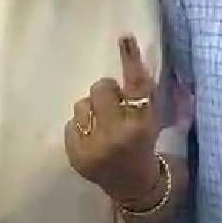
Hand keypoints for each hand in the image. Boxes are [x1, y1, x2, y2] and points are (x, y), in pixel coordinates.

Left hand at [64, 34, 161, 206]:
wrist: (133, 185)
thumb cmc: (144, 143)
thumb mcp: (151, 117)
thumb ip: (141, 91)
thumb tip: (128, 49)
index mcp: (142, 124)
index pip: (137, 85)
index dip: (130, 59)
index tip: (124, 37)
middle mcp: (117, 136)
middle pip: (101, 87)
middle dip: (106, 92)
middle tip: (114, 106)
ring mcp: (93, 148)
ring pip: (81, 104)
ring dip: (91, 110)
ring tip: (102, 124)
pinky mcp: (75, 156)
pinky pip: (70, 124)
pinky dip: (81, 128)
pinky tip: (92, 139)